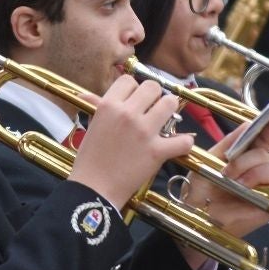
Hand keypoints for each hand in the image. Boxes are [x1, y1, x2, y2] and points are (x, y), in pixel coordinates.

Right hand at [69, 76, 192, 209]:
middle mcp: (127, 114)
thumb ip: (97, 107)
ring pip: (170, 103)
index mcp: (109, 105)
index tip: (134, 101)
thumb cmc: (90, 159)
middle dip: (154, 97)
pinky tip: (176, 145)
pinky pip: (182, 139)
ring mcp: (144, 132)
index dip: (133, 90)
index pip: (129, 80)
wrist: (94, 189)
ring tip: (163, 122)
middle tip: (150, 110)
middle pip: (153, 87)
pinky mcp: (157, 151)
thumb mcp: (92, 127)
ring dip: (169, 112)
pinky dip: (183, 143)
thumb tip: (85, 94)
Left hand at [173, 117, 268, 269]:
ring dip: (256, 173)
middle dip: (246, 160)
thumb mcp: (210, 159)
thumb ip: (229, 142)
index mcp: (243, 157)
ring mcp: (268, 185)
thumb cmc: (200, 190)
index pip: (263, 136)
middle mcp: (258, 169)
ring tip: (238, 186)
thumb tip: (248, 122)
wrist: (197, 216)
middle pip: (264, 152)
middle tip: (228, 173)